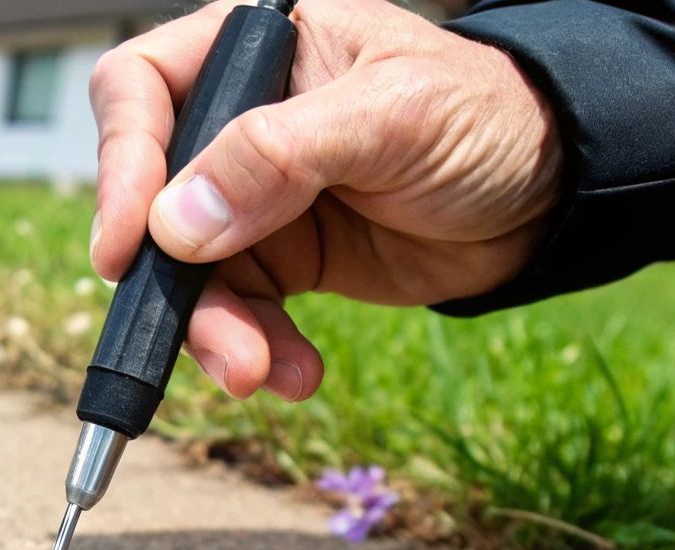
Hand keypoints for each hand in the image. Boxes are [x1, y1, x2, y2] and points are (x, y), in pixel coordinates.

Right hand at [90, 0, 560, 400]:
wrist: (554, 193)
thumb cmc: (485, 116)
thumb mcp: (390, 116)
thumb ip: (280, 156)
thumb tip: (175, 224)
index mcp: (254, 49)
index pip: (142, 92)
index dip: (121, 167)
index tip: (127, 247)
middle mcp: (239, 121)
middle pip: (154, 201)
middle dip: (176, 283)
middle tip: (214, 343)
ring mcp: (258, 196)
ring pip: (193, 274)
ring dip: (219, 333)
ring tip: (260, 375)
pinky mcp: (287, 258)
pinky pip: (242, 313)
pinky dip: (259, 350)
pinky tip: (297, 375)